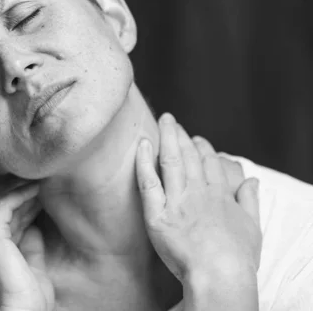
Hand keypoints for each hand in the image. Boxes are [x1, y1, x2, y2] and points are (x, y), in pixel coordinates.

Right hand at [0, 179, 54, 310]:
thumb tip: (35, 225)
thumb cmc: (29, 300)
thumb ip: (30, 244)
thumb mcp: (32, 265)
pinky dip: (18, 195)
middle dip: (12, 188)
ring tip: (37, 179)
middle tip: (35, 177)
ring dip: (16, 188)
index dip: (18, 200)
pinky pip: (3, 207)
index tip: (37, 190)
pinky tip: (34, 190)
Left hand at [135, 113, 261, 282]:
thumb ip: (250, 200)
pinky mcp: (157, 215)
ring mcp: (177, 202)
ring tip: (162, 122)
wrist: (220, 275)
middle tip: (171, 121)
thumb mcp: (253, 227)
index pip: (210, 163)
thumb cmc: (238, 258)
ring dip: (167, 138)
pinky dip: (144, 161)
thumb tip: (252, 180)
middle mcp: (198, 193)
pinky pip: (148, 182)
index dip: (202, 148)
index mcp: (220, 195)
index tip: (197, 138)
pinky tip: (142, 145)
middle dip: (181, 135)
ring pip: (171, 161)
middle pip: (189, 156)